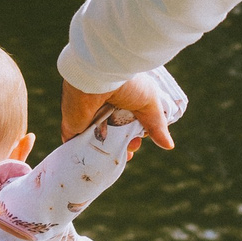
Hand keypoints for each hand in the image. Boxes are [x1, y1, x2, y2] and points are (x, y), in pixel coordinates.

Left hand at [60, 75, 174, 147]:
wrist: (99, 76)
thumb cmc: (128, 83)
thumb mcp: (149, 103)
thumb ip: (156, 125)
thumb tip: (169, 146)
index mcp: (121, 98)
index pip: (129, 121)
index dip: (136, 134)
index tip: (140, 138)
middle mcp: (103, 107)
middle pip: (114, 132)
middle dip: (125, 144)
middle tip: (131, 148)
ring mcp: (87, 117)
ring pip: (97, 140)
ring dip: (108, 152)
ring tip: (120, 157)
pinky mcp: (72, 126)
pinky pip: (76, 144)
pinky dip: (83, 154)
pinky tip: (94, 164)